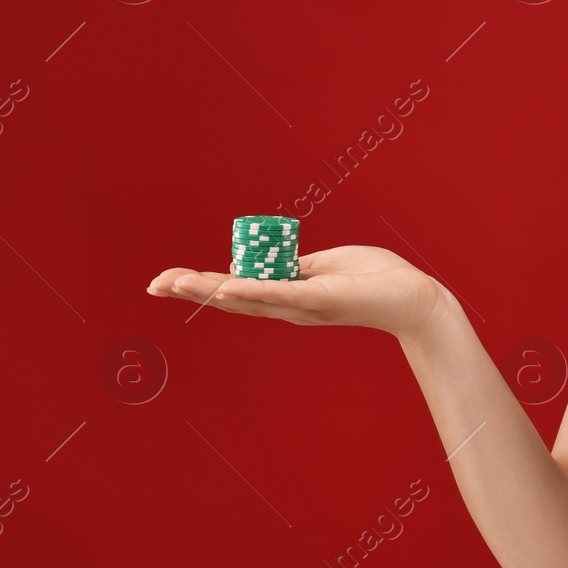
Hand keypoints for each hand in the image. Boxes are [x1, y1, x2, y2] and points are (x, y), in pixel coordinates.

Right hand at [147, 246, 450, 337]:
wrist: (414, 299)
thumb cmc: (376, 278)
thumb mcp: (327, 266)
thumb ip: (296, 267)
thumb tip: (269, 261)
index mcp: (289, 294)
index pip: (236, 289)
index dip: (200, 285)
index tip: (166, 280)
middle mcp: (289, 306)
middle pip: (230, 298)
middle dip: (191, 290)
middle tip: (153, 285)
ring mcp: (303, 304)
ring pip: (248, 297)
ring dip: (210, 290)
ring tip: (176, 284)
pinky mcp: (321, 298)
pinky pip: (282, 294)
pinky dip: (254, 290)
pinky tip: (227, 289)